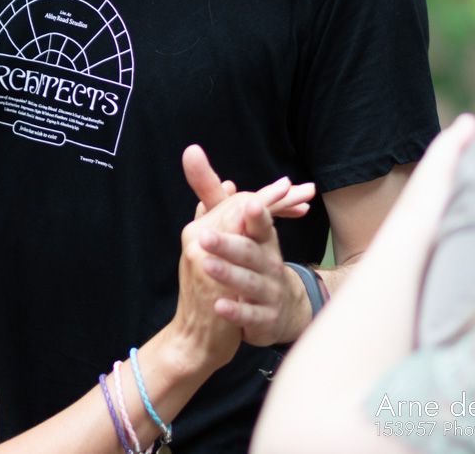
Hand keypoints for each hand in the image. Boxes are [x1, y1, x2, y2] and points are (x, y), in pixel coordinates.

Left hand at [184, 146, 315, 345]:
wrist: (281, 310)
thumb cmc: (256, 262)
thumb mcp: (240, 229)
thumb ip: (215, 197)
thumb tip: (193, 154)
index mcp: (262, 240)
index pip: (260, 225)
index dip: (258, 215)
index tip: (252, 203)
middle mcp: (268, 263)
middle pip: (248, 251)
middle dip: (229, 244)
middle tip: (205, 238)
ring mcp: (268, 291)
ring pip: (248, 282)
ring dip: (228, 273)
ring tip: (206, 265)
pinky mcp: (265, 318)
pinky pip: (250, 316)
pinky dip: (236, 311)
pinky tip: (219, 306)